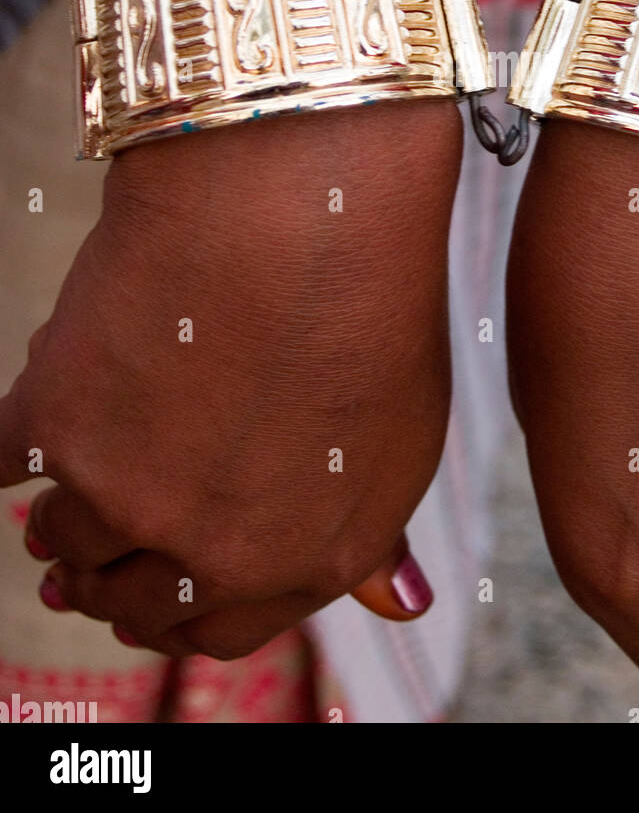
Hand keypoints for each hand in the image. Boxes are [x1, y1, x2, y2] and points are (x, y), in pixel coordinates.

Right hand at [0, 99, 460, 657]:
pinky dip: (22, 436)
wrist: (306, 203)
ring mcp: (132, 500)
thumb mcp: (402, 437)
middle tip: (102, 518)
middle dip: (112, 569)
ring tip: (84, 449)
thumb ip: (373, 533)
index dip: (175, 605)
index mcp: (307, 564)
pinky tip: (56, 392)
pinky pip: (7, 462)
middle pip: (129, 600)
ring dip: (64, 505)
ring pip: (64, 536)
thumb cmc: (368, 302)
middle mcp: (218, 555)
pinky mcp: (56, 433)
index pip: (214, 632)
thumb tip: (397, 605)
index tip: (151, 576)